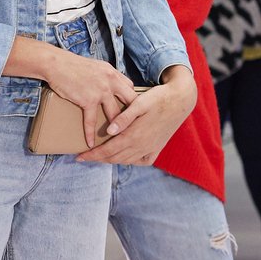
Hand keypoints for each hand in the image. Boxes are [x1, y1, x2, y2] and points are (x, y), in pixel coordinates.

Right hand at [41, 48, 139, 151]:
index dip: (132, 100)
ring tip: (116, 137)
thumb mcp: (97, 66)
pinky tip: (90, 142)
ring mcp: (101, 91)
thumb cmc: (74, 65)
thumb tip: (112, 85)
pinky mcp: (88, 100)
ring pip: (115, 113)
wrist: (57, 64)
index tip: (131, 110)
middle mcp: (111, 82)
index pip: (130, 88)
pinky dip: (90, 133)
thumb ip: (107, 76)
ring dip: (116, 127)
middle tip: (132, 126)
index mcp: (114, 73)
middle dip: (132, 114)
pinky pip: (91, 120)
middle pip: (130, 101)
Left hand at [78, 69, 195, 165]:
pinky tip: (125, 157)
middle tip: (85, 157)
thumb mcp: (140, 103)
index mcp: (134, 135)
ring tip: (100, 156)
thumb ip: (124, 118)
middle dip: (98, 159)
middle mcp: (142, 145)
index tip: (78, 157)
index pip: (107, 151)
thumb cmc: (159, 98)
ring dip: (112, 160)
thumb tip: (109, 131)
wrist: (182, 100)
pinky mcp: (158, 147)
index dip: (92, 155)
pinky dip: (131, 161)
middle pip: (114, 158)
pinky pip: (142, 161)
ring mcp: (151, 148)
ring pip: (126, 160)